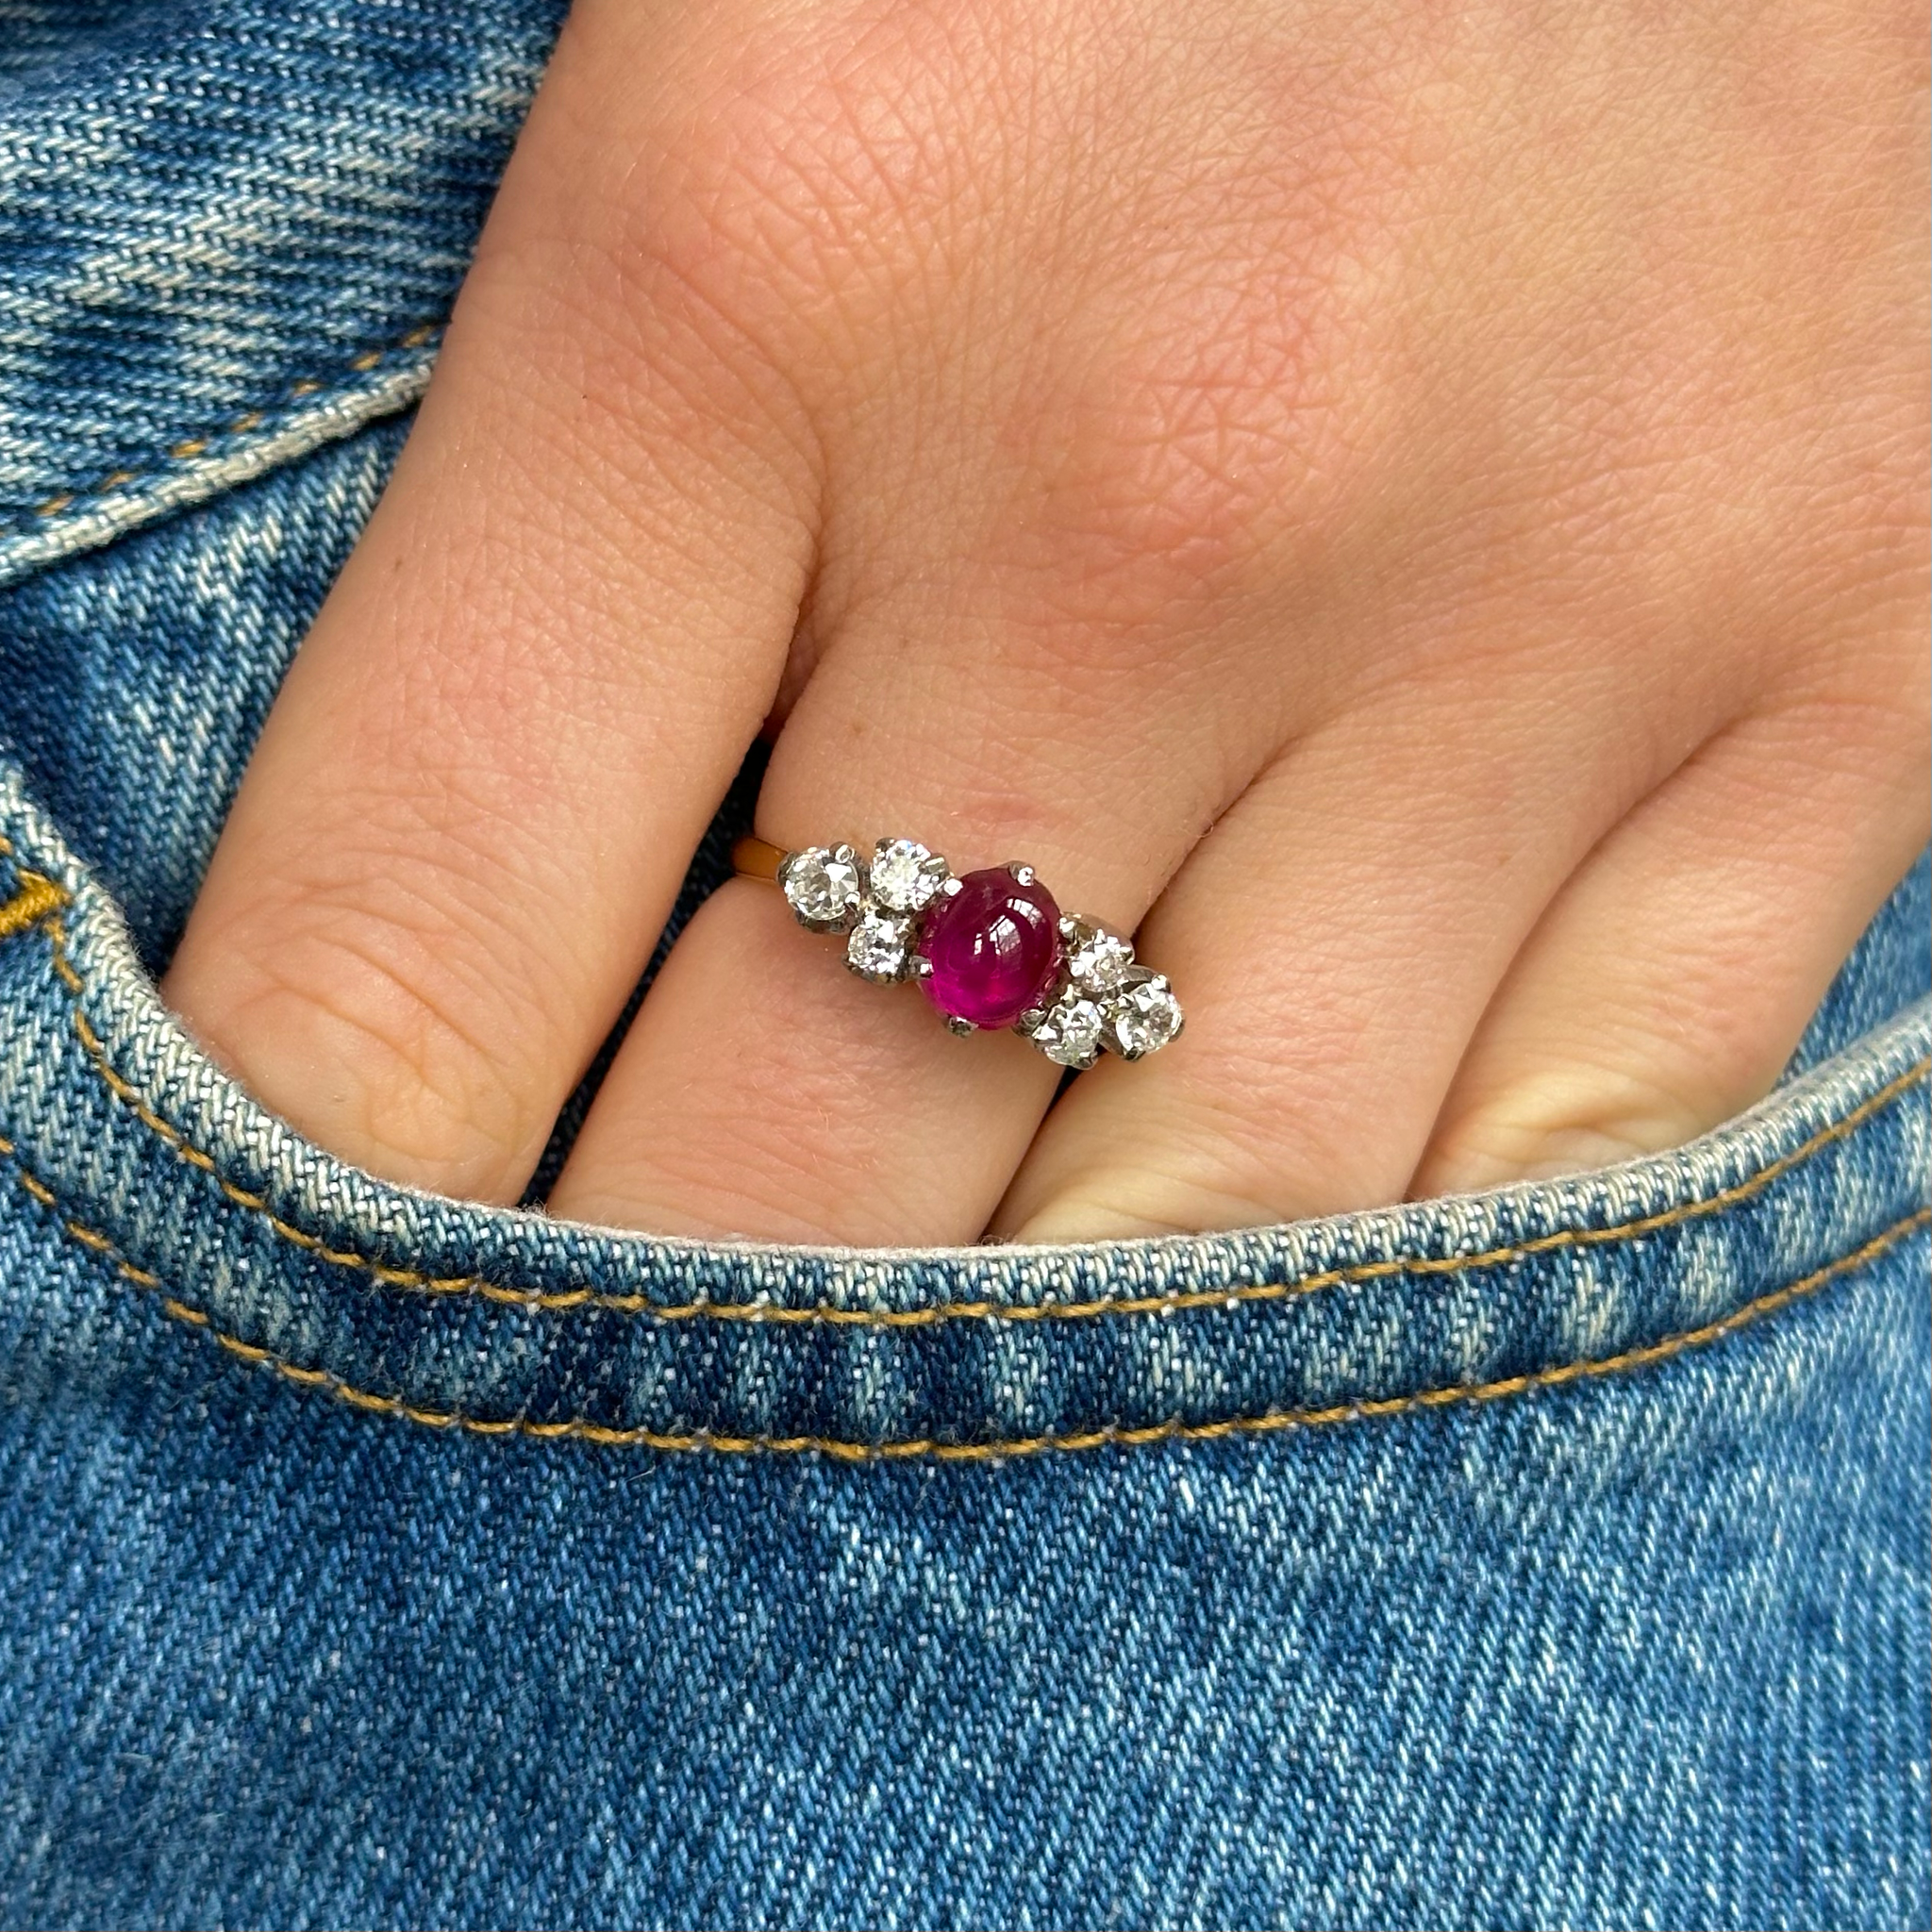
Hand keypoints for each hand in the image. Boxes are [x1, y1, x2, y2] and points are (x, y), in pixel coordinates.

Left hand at [161, 0, 1927, 1242]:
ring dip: (1037, 1369)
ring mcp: (1538, 619)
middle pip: (789, 1197)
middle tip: (609, 1423)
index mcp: (778, 258)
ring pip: (1203, 1254)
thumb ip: (596, 467)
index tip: (313, 1325)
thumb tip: (476, 885)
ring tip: (946, 1377)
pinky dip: (1391, 1269)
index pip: (410, 970)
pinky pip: (1563, 1164)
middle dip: (663, 1368)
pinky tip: (1286, 1228)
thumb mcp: (779, 44)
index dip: (322, 1218)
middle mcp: (1156, 499)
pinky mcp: (1838, 682)